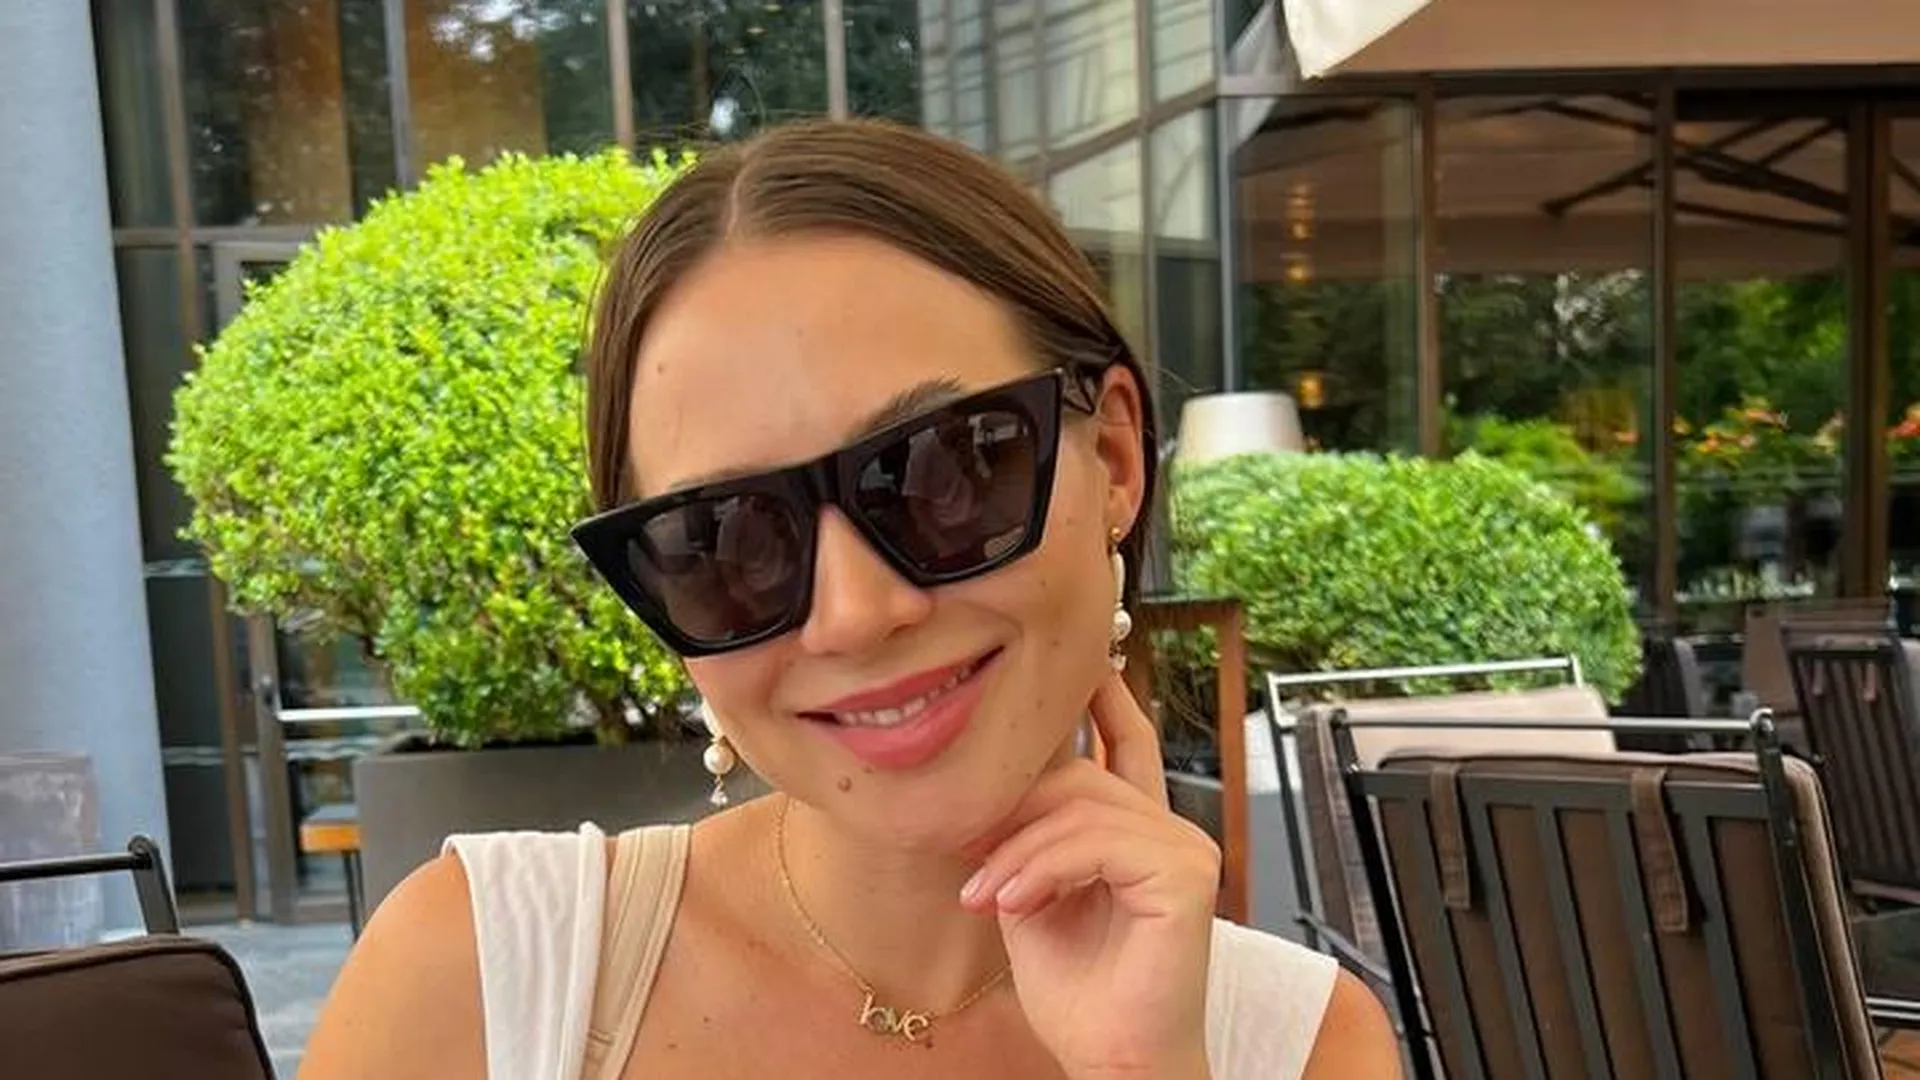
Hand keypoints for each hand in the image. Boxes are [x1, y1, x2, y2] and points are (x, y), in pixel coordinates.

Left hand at [960, 672, 1220, 1079]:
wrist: (1109, 1057)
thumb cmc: (1077, 991)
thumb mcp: (1030, 892)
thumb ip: (1023, 834)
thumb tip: (982, 777)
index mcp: (1136, 831)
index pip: (1124, 743)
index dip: (1103, 697)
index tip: (1078, 657)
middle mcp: (1168, 830)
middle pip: (1079, 775)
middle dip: (1013, 812)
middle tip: (971, 865)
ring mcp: (1184, 848)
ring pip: (1082, 808)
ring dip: (1018, 851)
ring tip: (985, 897)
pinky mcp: (1187, 874)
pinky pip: (1098, 842)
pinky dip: (1043, 868)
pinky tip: (1015, 902)